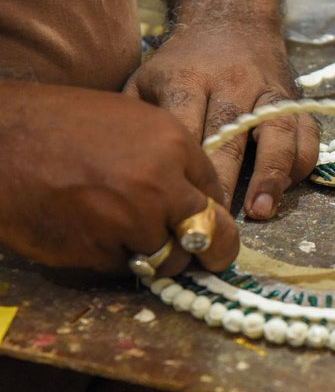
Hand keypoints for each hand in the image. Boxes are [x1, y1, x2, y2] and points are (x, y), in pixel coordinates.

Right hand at [0, 82, 238, 274]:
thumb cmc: (60, 126)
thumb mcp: (130, 122)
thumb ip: (170, 161)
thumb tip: (201, 203)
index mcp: (173, 144)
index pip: (217, 195)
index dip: (214, 216)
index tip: (210, 227)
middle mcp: (160, 184)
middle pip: (209, 236)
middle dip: (211, 251)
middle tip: (209, 260)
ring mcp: (131, 221)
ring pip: (170, 260)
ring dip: (157, 257)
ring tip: (127, 234)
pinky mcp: (100, 252)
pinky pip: (127, 268)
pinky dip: (116, 259)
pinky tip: (92, 232)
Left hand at [123, 26, 319, 219]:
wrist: (230, 22)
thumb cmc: (181, 65)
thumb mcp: (146, 78)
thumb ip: (135, 119)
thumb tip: (122, 171)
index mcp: (187, 77)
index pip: (188, 124)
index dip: (187, 165)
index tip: (181, 202)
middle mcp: (232, 81)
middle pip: (230, 134)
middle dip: (224, 181)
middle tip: (215, 222)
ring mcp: (268, 91)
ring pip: (276, 133)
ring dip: (270, 175)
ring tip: (260, 212)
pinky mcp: (295, 100)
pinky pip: (306, 134)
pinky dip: (299, 164)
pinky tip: (283, 189)